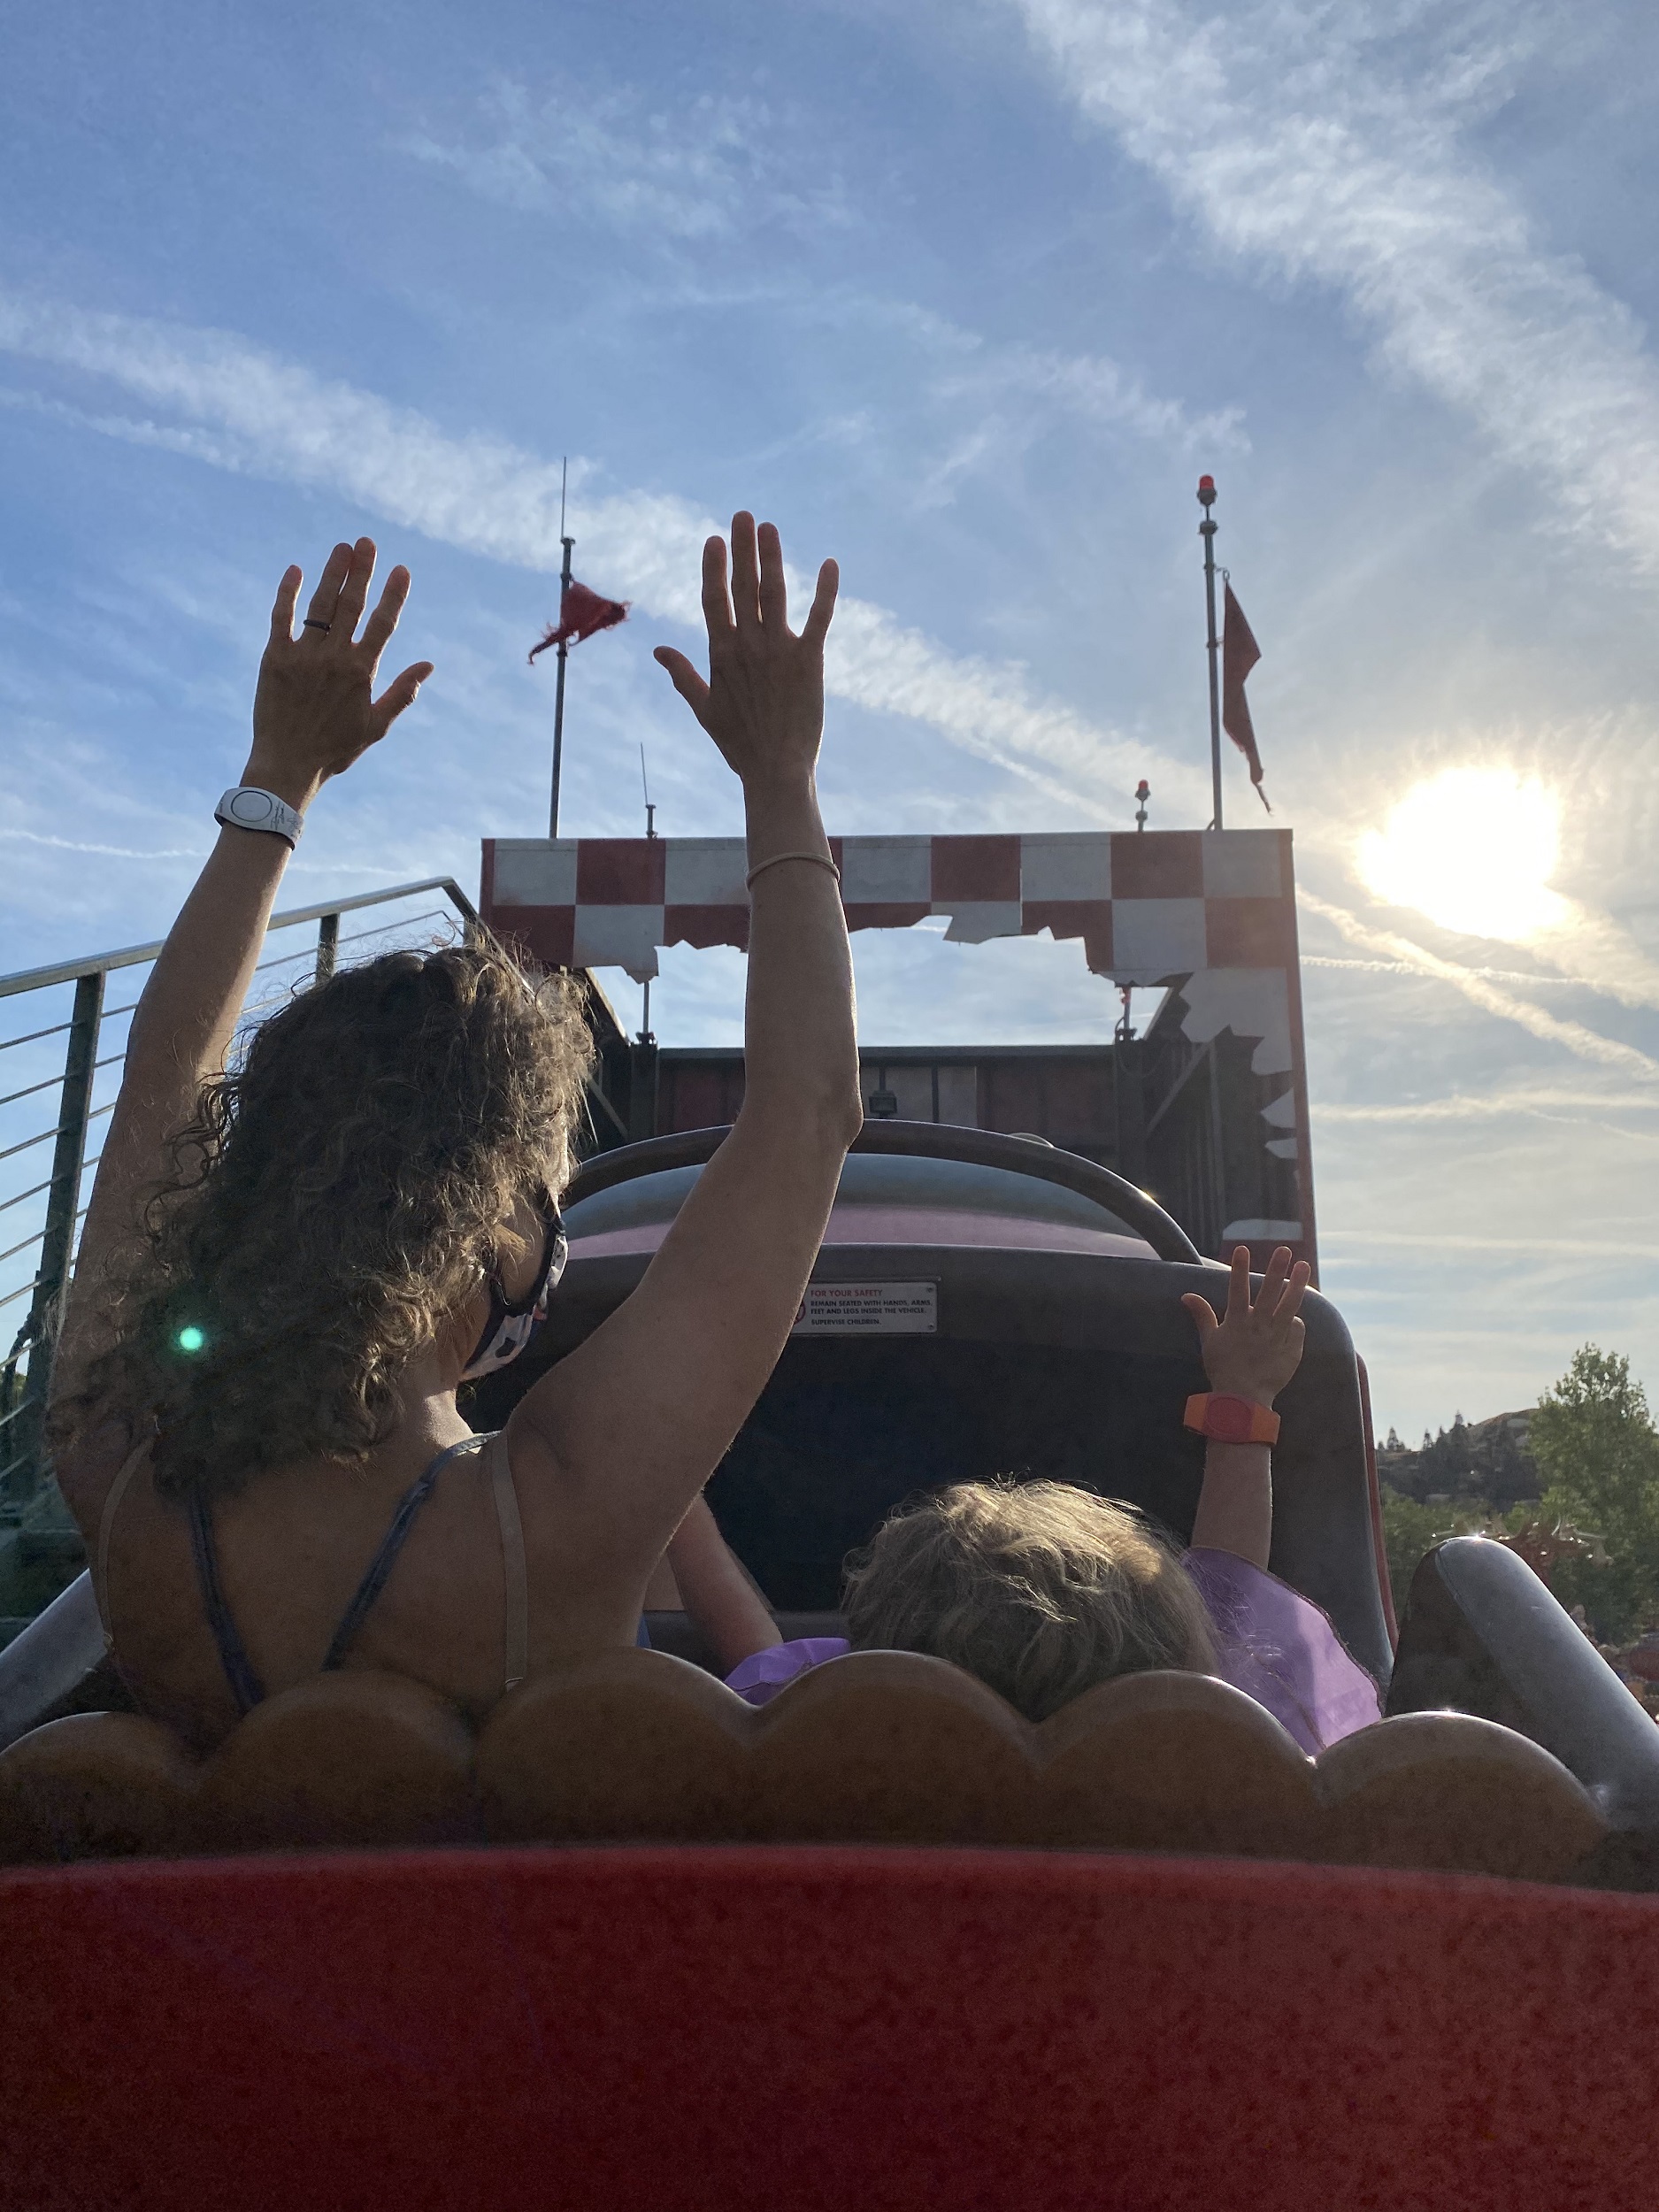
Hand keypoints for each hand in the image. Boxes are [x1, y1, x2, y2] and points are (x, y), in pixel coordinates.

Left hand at [245, 538, 433, 810]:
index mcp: (362, 672)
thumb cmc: (335, 750)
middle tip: (367, 542)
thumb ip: (402, 692)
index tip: (401, 569)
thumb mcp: (376, 726)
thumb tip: (428, 665)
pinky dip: (287, 593)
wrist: (287, 765)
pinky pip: (281, 618)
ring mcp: (303, 655)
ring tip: (342, 548)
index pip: (383, 624)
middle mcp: (335, 658)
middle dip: (361, 571)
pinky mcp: (274, 657)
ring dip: (332, 573)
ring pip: (320, 605)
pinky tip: (294, 570)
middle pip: (351, 605)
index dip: (393, 594)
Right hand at [653, 513, 836, 791]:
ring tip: (769, 527)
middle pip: (742, 587)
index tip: (715, 539)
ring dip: (771, 558)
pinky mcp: (809, 661)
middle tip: (744, 515)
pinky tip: (830, 563)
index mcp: (721, 654)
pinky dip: (825, 590)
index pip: (714, 600)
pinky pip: (819, 618)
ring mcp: (778, 651)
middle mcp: (748, 645)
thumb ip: (683, 675)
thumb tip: (659, 650)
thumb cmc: (740, 745)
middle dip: (742, 549)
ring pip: (774, 593)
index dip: (714, 568)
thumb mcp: (704, 709)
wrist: (776, 771)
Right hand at [1181, 1246, 1310, 1408]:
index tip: (1243, 1249)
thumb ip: (1202, 1315)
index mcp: (1237, 1322)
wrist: (1243, 1399)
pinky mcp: (1292, 1350)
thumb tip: (1186, 1295)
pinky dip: (1295, 1321)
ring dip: (1297, 1285)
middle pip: (1269, 1293)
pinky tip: (1294, 1317)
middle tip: (1284, 1250)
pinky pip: (1297, 1329)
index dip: (1239, 1269)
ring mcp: (1277, 1337)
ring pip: (1290, 1306)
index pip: (1237, 1289)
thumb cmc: (1222, 1368)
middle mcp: (1258, 1326)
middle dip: (1276, 1270)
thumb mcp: (1209, 1341)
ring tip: (1304, 1266)